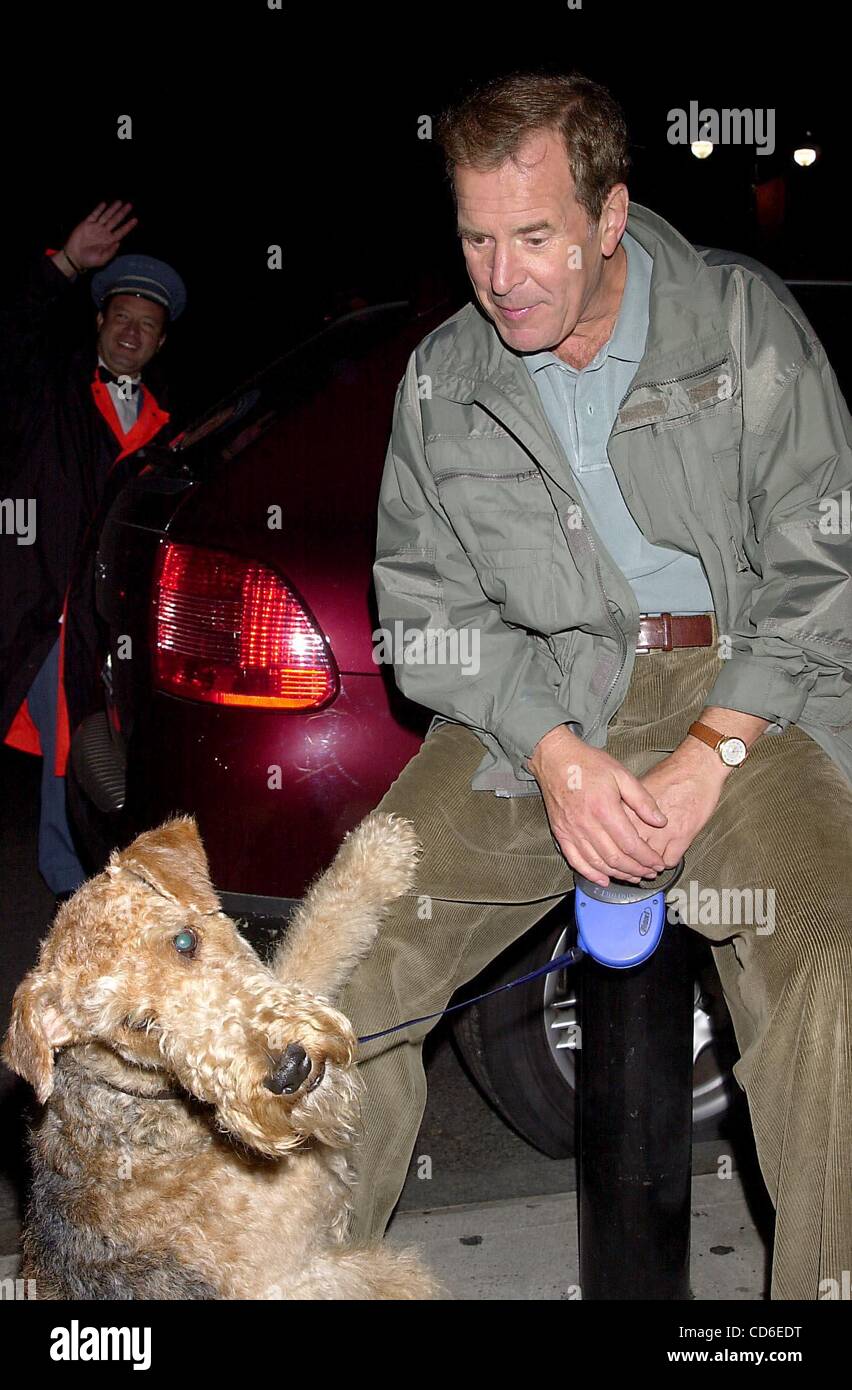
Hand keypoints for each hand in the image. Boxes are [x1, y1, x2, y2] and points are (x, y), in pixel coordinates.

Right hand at [64, 200, 137, 270]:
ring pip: (106, 215)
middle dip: (122, 213)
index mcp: (109, 241)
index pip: (121, 232)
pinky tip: (104, 204)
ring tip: (119, 202)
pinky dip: (99, 209)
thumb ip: (111, 252)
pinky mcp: (86, 223)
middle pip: (115, 220)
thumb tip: (119, 243)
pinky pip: (94, 214)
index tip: (135, 219)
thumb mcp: (102, 259)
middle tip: (129, 205)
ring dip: (113, 209)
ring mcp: (96, 227)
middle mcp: (104, 233)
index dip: (128, 226)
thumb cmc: (88, 260)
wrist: (74, 256)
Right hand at [527, 725, 668, 886]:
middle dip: (636, 870)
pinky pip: (575, 861)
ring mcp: (571, 831)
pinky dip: (590, 874)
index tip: (657, 863)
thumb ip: (642, 800)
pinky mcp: (560, 834)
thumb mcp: (621, 774)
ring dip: (618, 875)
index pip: (630, 844)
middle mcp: (586, 824)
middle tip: (650, 873)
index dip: (647, 858)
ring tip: (633, 877)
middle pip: (615, 858)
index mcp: (604, 809)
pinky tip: (603, 879)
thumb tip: (661, 821)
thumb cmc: (587, 763)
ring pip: (597, 864)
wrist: (555, 758)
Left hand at [622, 741, 727, 867]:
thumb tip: (615, 817)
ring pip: (648, 861)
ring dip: (647, 867)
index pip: (613, 837)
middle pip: (629, 852)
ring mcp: (663, 831)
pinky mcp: (682, 836)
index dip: (612, 849)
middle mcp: (643, 822)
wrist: (697, 767)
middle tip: (630, 868)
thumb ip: (626, 806)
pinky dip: (666, 863)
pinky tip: (664, 858)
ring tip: (647, 867)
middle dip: (628, 863)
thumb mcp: (638, 786)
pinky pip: (669, 861)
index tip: (614, 854)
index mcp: (629, 809)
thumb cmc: (670, 773)